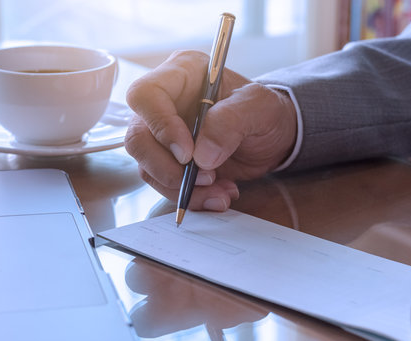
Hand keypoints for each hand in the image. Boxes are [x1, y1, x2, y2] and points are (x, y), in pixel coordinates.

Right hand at [125, 50, 296, 210]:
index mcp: (181, 74)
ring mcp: (163, 134)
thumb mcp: (260, 107)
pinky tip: (219, 194)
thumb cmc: (265, 111)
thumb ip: (231, 122)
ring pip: (148, 167)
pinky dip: (191, 197)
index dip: (160, 126)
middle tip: (205, 177)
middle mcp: (164, 103)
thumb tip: (201, 156)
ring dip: (182, 188)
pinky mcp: (170, 161)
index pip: (146, 96)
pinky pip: (164, 184)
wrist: (272, 137)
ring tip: (220, 191)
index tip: (188, 154)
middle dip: (168, 168)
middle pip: (138, 138)